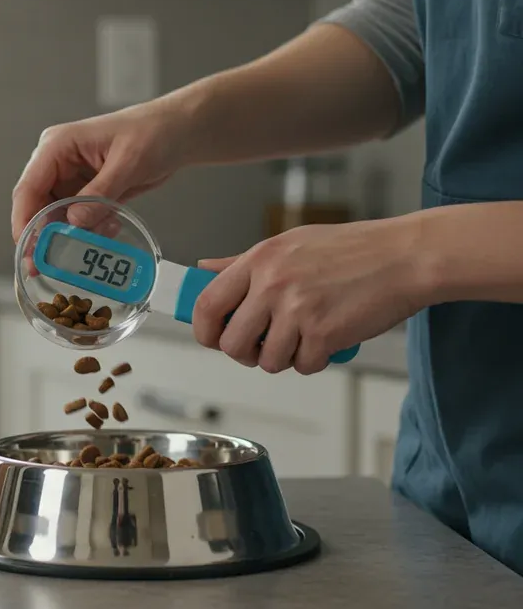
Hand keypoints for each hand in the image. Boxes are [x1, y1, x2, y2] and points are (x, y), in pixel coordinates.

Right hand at [11, 99, 191, 241]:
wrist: (178, 133)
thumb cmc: (153, 132)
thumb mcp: (128, 163)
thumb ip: (99, 194)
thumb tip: (73, 222)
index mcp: (57, 146)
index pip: (28, 187)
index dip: (23, 220)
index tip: (26, 249)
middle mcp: (58, 163)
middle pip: (36, 206)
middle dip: (43, 235)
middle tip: (44, 265)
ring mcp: (71, 179)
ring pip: (57, 217)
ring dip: (73, 234)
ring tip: (98, 237)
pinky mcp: (86, 193)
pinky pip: (78, 220)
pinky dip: (91, 229)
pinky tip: (111, 227)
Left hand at [191, 217, 426, 374]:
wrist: (405, 256)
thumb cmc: (352, 249)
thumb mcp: (290, 243)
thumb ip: (243, 262)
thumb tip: (203, 270)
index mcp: (259, 260)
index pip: (207, 304)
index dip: (205, 330)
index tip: (214, 338)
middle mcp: (272, 284)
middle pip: (231, 343)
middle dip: (245, 353)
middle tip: (263, 346)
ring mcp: (297, 309)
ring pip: (267, 360)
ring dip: (285, 358)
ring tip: (305, 336)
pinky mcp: (323, 333)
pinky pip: (303, 365)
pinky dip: (315, 360)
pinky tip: (329, 339)